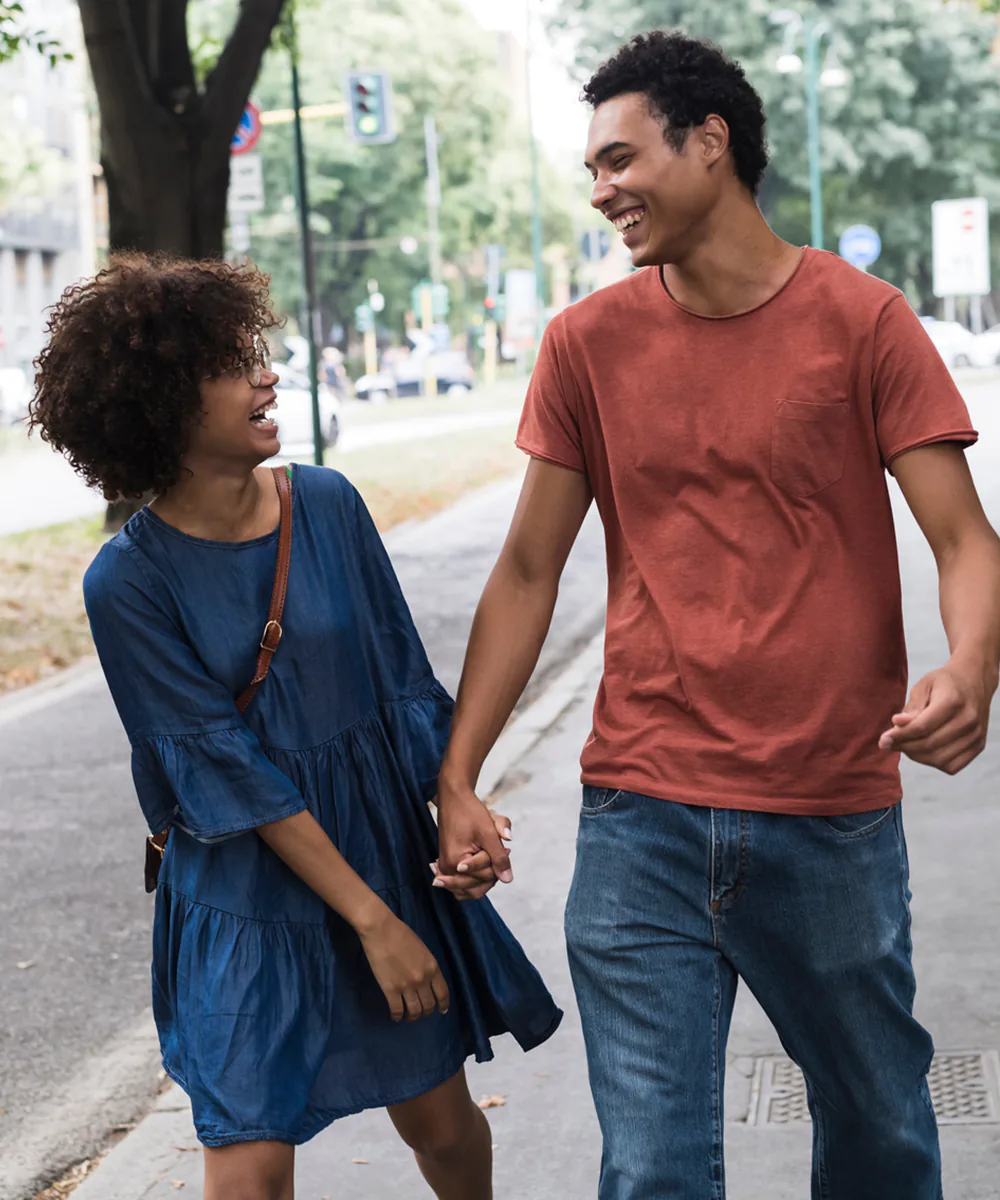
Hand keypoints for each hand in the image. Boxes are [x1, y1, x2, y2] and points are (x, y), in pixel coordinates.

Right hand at [358, 908, 449, 1021]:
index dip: (443, 1005)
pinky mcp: (391, 990)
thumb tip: (427, 980)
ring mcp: (407, 986)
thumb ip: (427, 966)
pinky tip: (396, 1016)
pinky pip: (397, 1010)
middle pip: (429, 1005)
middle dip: (426, 1012)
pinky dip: (397, 1016)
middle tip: (421, 1012)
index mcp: (433, 967)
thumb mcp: (423, 950)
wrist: (381, 930)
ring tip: (408, 1016)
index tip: (441, 1011)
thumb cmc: (401, 934)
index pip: (443, 993)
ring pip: (414, 1011)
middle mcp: (423, 980)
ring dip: (412, 1017)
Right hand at [432, 809, 511, 900]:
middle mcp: (447, 869)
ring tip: (488, 854)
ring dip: (483, 877)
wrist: (454, 799)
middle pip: (476, 887)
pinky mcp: (446, 865)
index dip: (497, 862)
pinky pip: (462, 883)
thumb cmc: (470, 812)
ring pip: (470, 888)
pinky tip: (482, 864)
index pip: (485, 877)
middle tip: (495, 849)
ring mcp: (445, 868)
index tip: (501, 844)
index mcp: (455, 862)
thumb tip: (508, 880)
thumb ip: (499, 857)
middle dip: (490, 871)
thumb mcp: (488, 833)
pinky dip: (474, 878)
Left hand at [878, 658, 993, 774]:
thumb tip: (897, 724)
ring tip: (904, 745)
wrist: (974, 682)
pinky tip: (923, 751)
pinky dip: (933, 762)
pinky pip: (952, 766)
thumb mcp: (924, 685)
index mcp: (952, 700)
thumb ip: (911, 707)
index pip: (922, 727)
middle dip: (903, 747)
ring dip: (916, 756)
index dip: (899, 736)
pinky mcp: (978, 746)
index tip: (883, 739)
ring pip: (939, 759)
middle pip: (929, 744)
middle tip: (888, 744)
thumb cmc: (944, 683)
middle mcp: (968, 719)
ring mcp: (976, 735)